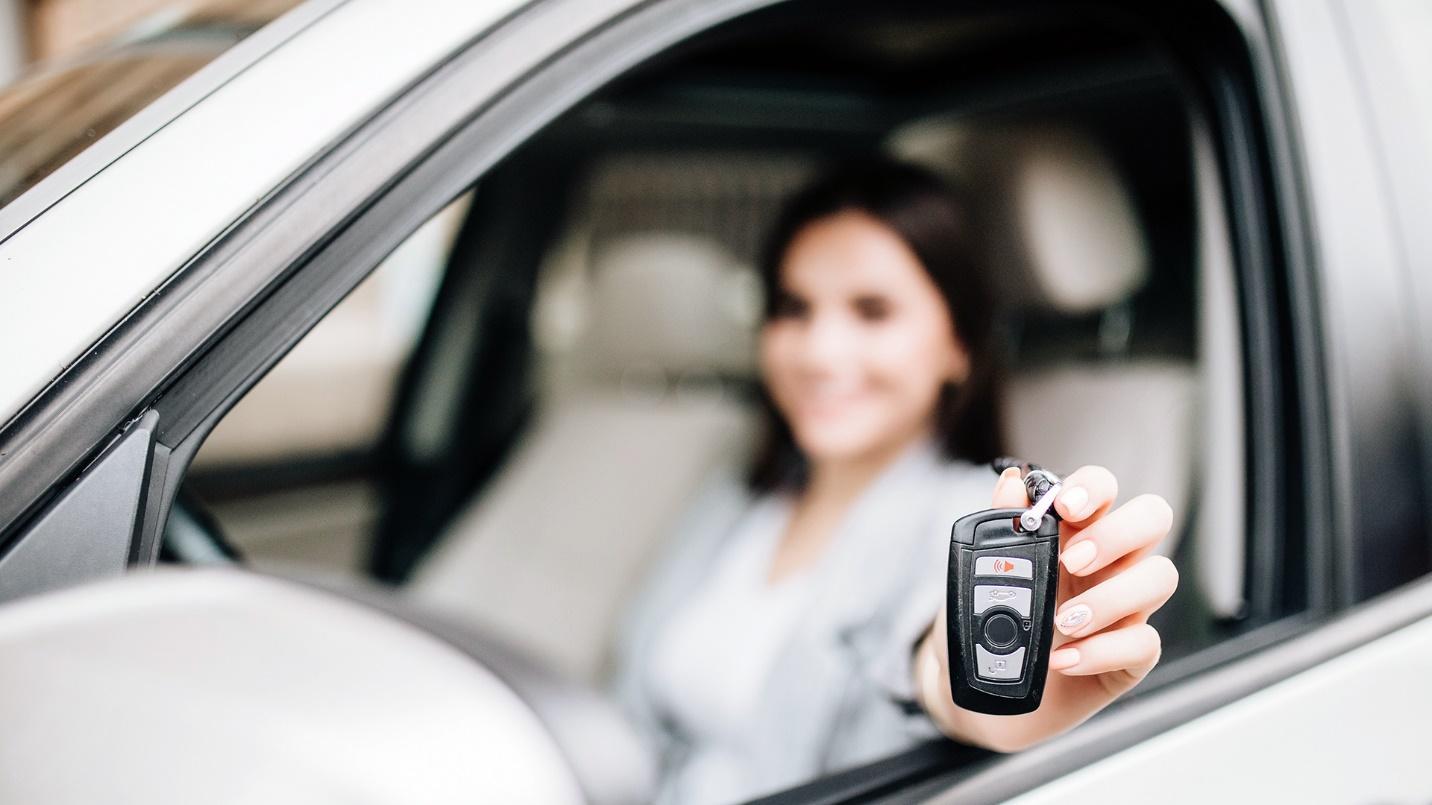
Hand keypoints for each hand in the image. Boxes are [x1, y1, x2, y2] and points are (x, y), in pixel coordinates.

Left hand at [913, 465, 1177, 751]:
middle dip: (1117, 533)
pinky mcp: (1130, 657)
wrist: (988, 696)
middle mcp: (1110, 563)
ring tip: (1064, 621)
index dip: (1093, 488)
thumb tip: (1011, 482)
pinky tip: (1063, 660)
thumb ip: (1002, 530)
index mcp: (1075, 532)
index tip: (1064, 506)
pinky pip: (1144, 643)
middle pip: (1153, 518)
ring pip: (1160, 577)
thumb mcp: (985, 579)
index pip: (1104, 488)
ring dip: (1112, 596)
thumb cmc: (994, 627)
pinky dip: (1101, 651)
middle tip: (1071, 561)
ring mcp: (1126, 608)